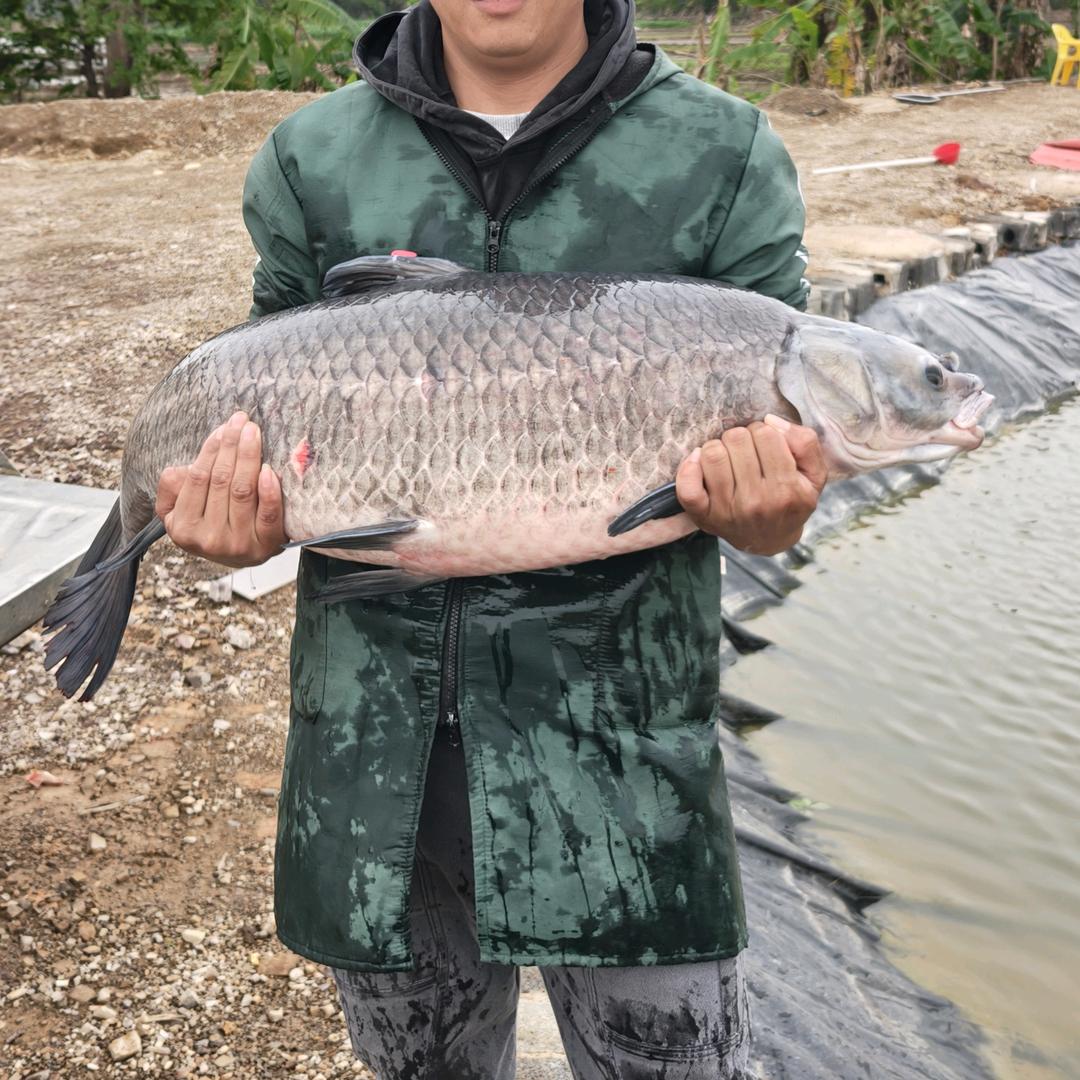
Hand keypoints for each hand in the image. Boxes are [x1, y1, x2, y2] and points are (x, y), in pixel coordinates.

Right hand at [155, 411, 285, 568]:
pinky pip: (268, 515)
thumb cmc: (209, 521)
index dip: (212, 449)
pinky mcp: (266, 546)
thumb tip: (182, 469)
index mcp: (183, 528)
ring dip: (249, 457)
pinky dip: (269, 491)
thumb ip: (173, 487)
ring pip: (243, 492)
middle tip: (242, 422)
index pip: (198, 478)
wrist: (238, 554)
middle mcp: (210, 538)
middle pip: (221, 481)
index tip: (224, 427)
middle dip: (232, 446)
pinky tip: (269, 470)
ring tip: (254, 433)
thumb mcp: (180, 508)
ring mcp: (239, 544)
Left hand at [675, 414, 826, 555]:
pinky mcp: (704, 517)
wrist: (770, 540)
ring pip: (712, 454)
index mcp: (787, 489)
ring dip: (718, 448)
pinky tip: (699, 462)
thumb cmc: (791, 501)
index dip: (764, 431)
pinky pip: (687, 487)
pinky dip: (689, 468)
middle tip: (746, 452)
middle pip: (736, 439)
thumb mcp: (814, 475)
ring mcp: (728, 510)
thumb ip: (805, 443)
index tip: (765, 444)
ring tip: (728, 458)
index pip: (766, 434)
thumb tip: (770, 421)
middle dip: (741, 438)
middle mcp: (757, 501)